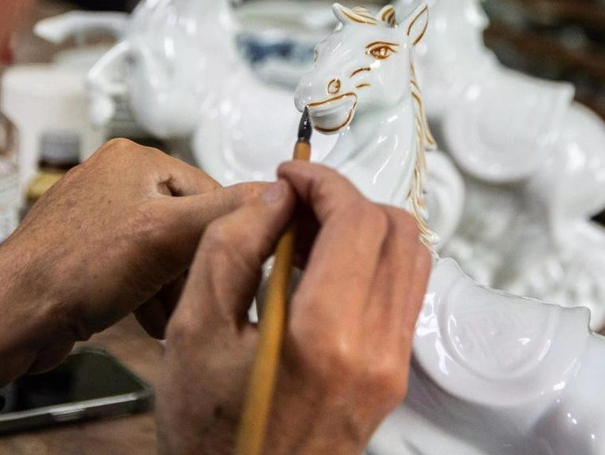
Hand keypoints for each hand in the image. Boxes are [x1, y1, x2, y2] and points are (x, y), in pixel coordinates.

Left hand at [0, 138, 261, 392]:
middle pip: (191, 222)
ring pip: (167, 248)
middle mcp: (118, 176)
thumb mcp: (165, 236)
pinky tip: (144, 315)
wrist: (9, 318)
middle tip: (186, 299)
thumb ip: (227, 210)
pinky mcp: (89, 244)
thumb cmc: (76, 270)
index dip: (223, 237)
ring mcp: (101, 211)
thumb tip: (282, 188)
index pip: (214, 191)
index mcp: (137, 157)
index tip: (225, 271)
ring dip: (173, 285)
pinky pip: (140, 263)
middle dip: (191, 267)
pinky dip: (149, 289)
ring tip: (163, 314)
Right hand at [157, 161, 431, 454]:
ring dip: (366, 228)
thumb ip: (232, 247)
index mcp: (325, 338)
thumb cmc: (209, 434)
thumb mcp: (193, 331)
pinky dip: (374, 262)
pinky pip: (404, 294)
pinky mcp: (392, 377)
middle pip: (397, 231)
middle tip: (298, 203)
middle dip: (347, 199)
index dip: (324, 182)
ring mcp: (391, 367)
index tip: (292, 175)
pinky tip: (325, 271)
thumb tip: (276, 198)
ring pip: (411, 259)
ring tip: (310, 234)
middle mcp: (375, 352)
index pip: (358, 221)